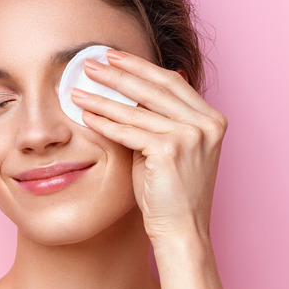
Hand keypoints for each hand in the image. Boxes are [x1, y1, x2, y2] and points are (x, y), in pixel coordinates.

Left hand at [70, 49, 227, 247]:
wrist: (182, 231)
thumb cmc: (171, 193)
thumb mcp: (170, 148)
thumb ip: (159, 120)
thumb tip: (136, 91)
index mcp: (211, 119)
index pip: (171, 82)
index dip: (140, 66)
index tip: (114, 57)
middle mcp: (206, 124)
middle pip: (154, 88)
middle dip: (118, 73)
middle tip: (90, 63)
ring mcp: (191, 136)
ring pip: (136, 110)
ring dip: (102, 98)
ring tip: (76, 91)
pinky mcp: (170, 150)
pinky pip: (128, 131)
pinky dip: (104, 123)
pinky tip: (85, 116)